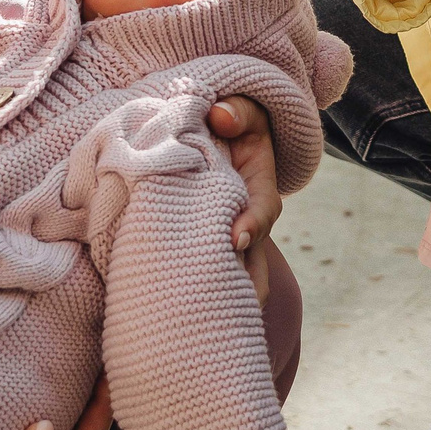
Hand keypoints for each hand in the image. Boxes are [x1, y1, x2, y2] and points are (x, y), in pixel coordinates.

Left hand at [209, 97, 282, 303]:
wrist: (218, 140)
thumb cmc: (230, 123)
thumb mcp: (241, 109)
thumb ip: (235, 111)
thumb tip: (219, 118)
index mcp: (258, 191)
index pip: (263, 213)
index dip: (251, 226)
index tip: (234, 238)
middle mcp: (244, 223)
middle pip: (252, 264)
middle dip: (239, 285)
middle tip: (214, 303)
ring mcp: (223, 240)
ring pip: (230, 280)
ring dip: (214, 299)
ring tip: (191, 320)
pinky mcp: (198, 248)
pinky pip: (199, 276)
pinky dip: (189, 295)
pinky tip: (167, 313)